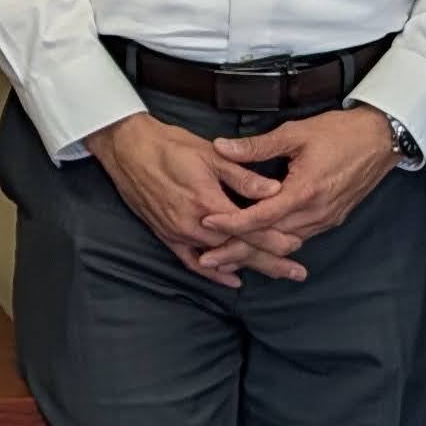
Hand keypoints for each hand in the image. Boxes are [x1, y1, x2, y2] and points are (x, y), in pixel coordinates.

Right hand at [90, 113, 304, 284]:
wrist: (127, 148)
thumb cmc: (170, 146)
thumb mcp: (211, 154)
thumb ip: (243, 177)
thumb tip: (274, 191)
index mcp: (209, 203)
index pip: (250, 229)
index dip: (275, 240)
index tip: (297, 245)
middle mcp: (194, 224)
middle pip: (239, 250)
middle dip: (271, 262)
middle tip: (297, 273)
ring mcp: (178, 233)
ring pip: (221, 258)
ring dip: (248, 266)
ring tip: (275, 273)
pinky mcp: (166, 235)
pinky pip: (192, 261)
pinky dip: (213, 273)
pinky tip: (231, 279)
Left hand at [198, 104, 399, 257]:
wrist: (382, 138)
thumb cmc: (340, 132)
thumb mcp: (295, 133)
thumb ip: (257, 146)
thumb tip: (221, 147)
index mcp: (305, 191)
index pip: (262, 217)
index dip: (232, 223)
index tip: (206, 223)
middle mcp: (316, 212)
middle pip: (271, 240)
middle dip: (237, 250)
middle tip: (206, 259)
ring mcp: (326, 219)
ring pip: (285, 244)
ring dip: (256, 252)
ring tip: (226, 258)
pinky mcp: (331, 219)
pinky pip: (299, 238)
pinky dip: (275, 244)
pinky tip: (258, 246)